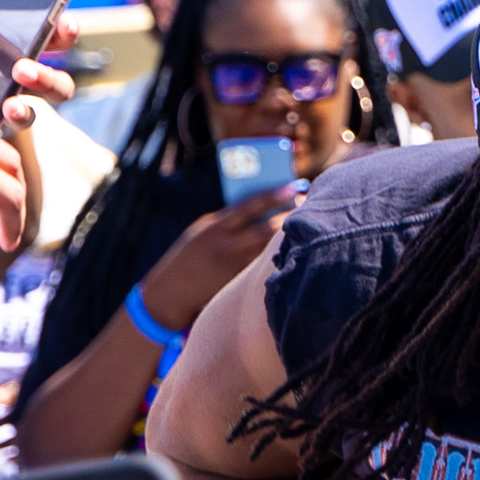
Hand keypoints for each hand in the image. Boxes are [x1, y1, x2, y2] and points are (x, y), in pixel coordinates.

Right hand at [139, 185, 306, 326]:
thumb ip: (228, 220)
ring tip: (307, 223)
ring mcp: (235, 267)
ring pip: (271, 248)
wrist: (170, 294)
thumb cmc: (190, 256)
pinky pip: (266, 266)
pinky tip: (296, 248)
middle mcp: (226, 246)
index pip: (249, 206)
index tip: (294, 185)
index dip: (274, 195)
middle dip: (289, 215)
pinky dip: (281, 255)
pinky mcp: (241, 284)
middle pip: (266, 228)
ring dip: (290, 235)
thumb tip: (264, 206)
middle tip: (309, 204)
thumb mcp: (202, 231)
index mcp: (214, 227)